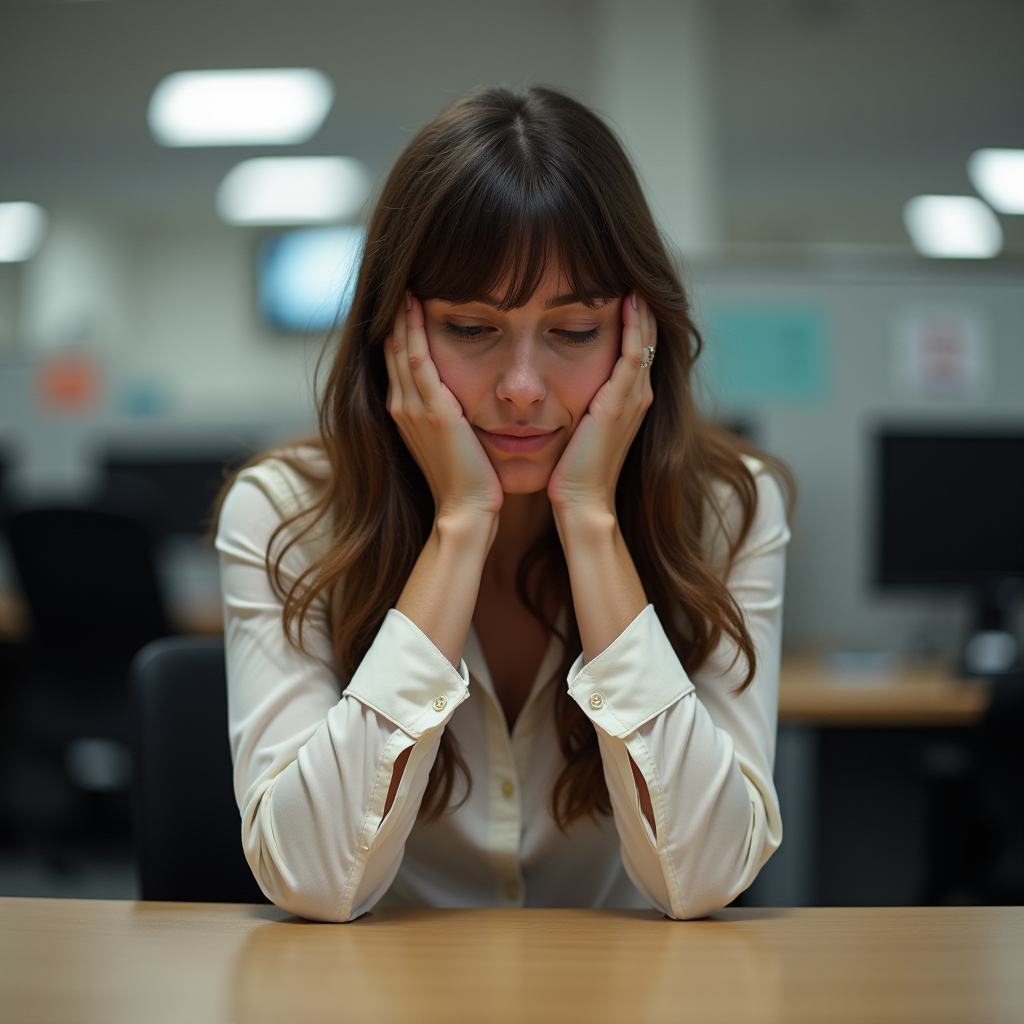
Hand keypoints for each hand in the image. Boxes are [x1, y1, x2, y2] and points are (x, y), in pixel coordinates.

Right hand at [384, 293, 502, 522]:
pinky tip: (417, 303)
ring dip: (401, 313)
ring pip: (400, 347)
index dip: (398, 327)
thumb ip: (450, 416)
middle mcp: (400, 407)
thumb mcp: (453, 441)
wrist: (466, 513)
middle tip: (398, 276)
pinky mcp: (432, 411)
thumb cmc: (468, 482)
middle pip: (391, 347)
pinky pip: (418, 359)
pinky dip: (415, 330)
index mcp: (404, 413)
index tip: (405, 297)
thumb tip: (462, 398)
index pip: (396, 359)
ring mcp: (412, 408)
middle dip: (394, 313)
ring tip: (403, 280)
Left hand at [547, 291, 654, 520]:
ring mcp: (634, 398)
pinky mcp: (623, 403)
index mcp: (627, 402)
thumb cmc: (571, 476)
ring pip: (646, 339)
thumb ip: (575, 407)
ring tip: (635, 272)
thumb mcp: (577, 432)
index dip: (631, 318)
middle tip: (632, 267)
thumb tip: (549, 389)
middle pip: (647, 337)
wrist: (581, 505)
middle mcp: (638, 396)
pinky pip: (635, 353)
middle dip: (641, 303)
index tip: (619, 284)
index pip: (636, 347)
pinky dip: (635, 325)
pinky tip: (629, 297)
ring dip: (641, 306)